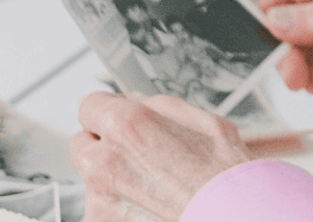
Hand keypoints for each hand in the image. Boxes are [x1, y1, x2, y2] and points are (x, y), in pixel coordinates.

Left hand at [71, 92, 251, 221]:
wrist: (230, 212)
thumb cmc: (222, 174)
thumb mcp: (200, 119)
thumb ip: (157, 106)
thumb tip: (137, 102)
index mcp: (125, 126)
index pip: (89, 105)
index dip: (109, 109)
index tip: (117, 116)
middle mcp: (104, 160)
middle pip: (82, 141)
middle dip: (103, 142)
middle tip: (135, 150)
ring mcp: (100, 196)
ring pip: (91, 175)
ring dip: (110, 173)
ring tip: (149, 180)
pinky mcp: (102, 220)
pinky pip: (100, 203)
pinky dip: (118, 201)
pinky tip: (148, 200)